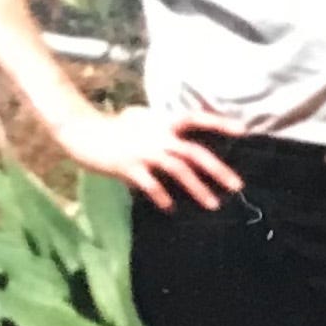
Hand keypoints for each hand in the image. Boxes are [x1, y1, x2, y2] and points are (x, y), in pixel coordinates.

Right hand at [50, 108, 244, 211]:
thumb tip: (180, 135)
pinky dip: (161, 196)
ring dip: (198, 188)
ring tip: (213, 204)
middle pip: (195, 153)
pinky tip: (171, 208)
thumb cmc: (115, 126)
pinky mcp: (128, 166)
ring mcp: (144, 152)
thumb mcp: (143, 118)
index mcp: (164, 122)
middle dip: (218, 170)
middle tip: (238, 186)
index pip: (196, 118)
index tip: (243, 131)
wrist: (82, 130)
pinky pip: (150, 184)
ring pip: (178, 170)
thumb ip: (163, 126)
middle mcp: (158, 136)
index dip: (219, 122)